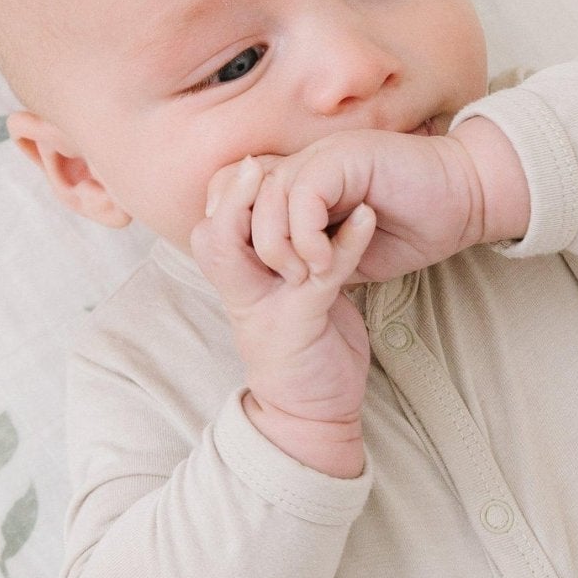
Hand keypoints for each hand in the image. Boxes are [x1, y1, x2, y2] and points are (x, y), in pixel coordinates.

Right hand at [189, 155, 380, 427]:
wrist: (313, 415)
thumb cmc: (307, 350)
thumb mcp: (290, 298)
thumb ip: (287, 260)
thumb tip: (302, 216)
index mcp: (238, 283)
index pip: (211, 227)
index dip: (224, 194)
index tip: (253, 165)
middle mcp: (241, 293)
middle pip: (212, 234)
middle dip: (229, 193)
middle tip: (258, 163)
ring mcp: (265, 308)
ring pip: (239, 251)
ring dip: (266, 210)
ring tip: (296, 174)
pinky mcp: (300, 323)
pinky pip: (317, 275)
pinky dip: (345, 243)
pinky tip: (367, 217)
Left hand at [207, 131, 485, 288]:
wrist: (463, 206)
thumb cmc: (409, 230)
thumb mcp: (343, 257)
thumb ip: (307, 258)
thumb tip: (270, 278)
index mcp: (294, 183)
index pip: (232, 196)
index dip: (230, 233)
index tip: (255, 277)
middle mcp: (299, 164)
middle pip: (235, 193)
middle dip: (248, 244)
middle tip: (283, 280)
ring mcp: (319, 156)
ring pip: (266, 195)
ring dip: (279, 244)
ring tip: (305, 277)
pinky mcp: (343, 157)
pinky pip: (304, 192)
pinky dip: (306, 233)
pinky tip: (323, 262)